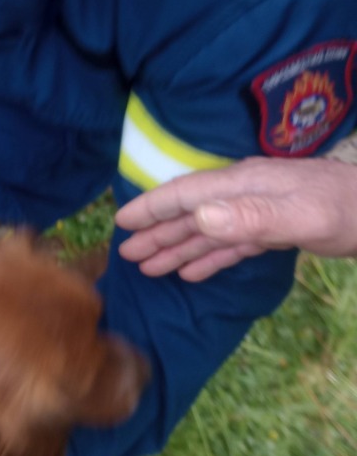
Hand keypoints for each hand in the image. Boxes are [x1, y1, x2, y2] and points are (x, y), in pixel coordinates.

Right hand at [116, 156, 356, 280]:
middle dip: (157, 232)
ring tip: (148, 266)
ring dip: (177, 247)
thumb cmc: (345, 211)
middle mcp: (244, 195)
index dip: (153, 207)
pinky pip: (231, 245)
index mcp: (243, 185)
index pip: (186, 194)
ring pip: (208, 231)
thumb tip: (198, 217)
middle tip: (126, 254)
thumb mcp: (301, 215)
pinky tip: (191, 270)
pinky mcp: (274, 230)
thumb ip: (251, 216)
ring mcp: (259, 212)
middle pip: (191, 214)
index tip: (121, 221)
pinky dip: (209, 257)